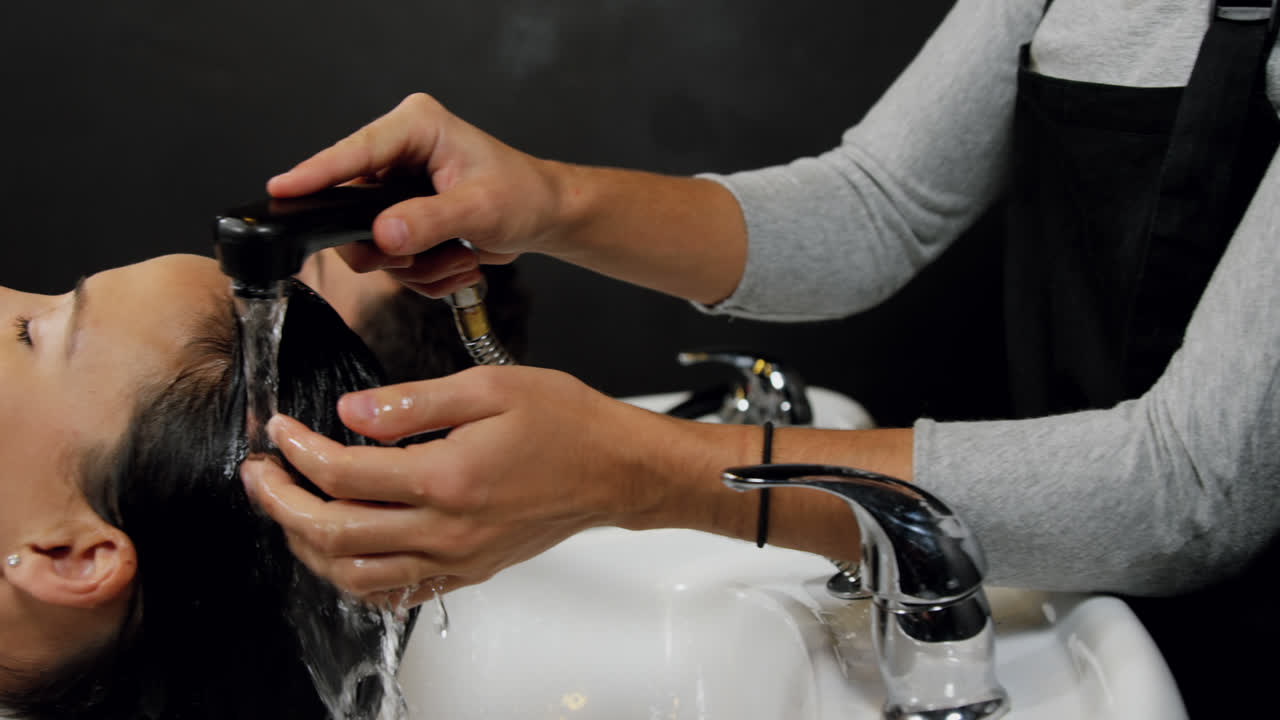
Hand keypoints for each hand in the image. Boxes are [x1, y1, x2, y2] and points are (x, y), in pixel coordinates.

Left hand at [238, 366, 676, 604]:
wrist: (616, 470)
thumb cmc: (566, 424)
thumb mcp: (489, 387)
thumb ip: (413, 403)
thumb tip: (351, 414)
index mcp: (448, 478)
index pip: (344, 474)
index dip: (298, 451)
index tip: (280, 430)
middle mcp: (447, 529)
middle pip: (335, 533)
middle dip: (281, 502)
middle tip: (259, 474)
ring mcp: (457, 558)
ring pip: (355, 575)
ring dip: (308, 545)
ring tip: (289, 509)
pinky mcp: (468, 571)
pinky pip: (395, 593)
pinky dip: (353, 578)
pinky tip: (341, 550)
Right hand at [267, 93, 564, 297]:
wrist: (545, 218)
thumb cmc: (524, 196)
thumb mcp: (481, 208)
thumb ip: (431, 221)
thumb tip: (385, 234)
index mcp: (415, 127)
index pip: (355, 152)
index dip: (317, 174)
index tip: (284, 190)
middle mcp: (399, 153)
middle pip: (352, 208)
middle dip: (389, 247)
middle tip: (418, 259)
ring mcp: (397, 188)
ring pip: (370, 243)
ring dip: (416, 266)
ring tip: (458, 259)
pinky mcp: (402, 217)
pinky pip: (389, 258)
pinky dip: (422, 274)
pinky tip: (455, 264)